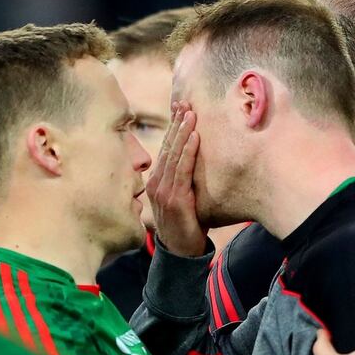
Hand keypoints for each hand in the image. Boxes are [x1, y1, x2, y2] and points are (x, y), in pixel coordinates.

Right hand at [147, 101, 207, 256]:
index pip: (166, 148)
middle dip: (177, 123)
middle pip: (168, 146)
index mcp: (157, 180)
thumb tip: (198, 161)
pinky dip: (188, 152)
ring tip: (191, 112)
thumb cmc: (186, 224)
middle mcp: (156, 183)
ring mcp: (163, 191)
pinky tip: (194, 137)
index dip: (173, 127)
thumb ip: (184, 180)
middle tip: (185, 101)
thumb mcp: (183, 198)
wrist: (181, 252)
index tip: (181, 107)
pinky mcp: (174, 199)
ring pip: (174, 155)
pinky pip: (182, 170)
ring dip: (183, 132)